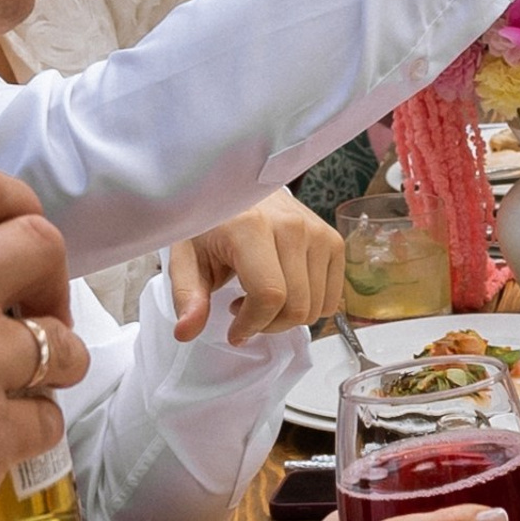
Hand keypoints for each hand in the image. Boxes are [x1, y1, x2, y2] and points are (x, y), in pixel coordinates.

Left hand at [171, 190, 346, 345]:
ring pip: (316, 306)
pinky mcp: (332, 239)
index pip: (269, 295)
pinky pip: (332, 297)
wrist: (241, 189)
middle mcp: (292, 226)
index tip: (233, 330)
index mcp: (252, 227)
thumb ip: (186, 296)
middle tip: (245, 314)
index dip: (252, 324)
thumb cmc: (213, 225)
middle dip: (269, 325)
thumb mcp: (187, 258)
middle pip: (297, 306)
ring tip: (263, 298)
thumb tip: (186, 331)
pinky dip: (310, 306)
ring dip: (288, 316)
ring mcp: (317, 231)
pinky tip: (286, 290)